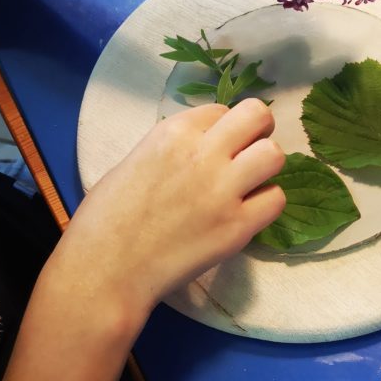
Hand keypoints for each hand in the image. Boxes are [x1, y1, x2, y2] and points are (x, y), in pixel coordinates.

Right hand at [51, 99, 284, 329]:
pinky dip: (264, 204)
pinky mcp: (238, 226)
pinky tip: (245, 213)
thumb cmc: (105, 219)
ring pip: (274, 155)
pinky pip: (275, 200)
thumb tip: (201, 149)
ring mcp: (224, 190)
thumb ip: (173, 149)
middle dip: (257, 131)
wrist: (105, 270)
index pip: (220, 110)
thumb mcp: (135, 161)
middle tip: (246, 154)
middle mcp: (204, 153)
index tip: (212, 148)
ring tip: (248, 184)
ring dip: (265, 167)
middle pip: (258, 116)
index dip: (220, 129)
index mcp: (173, 132)